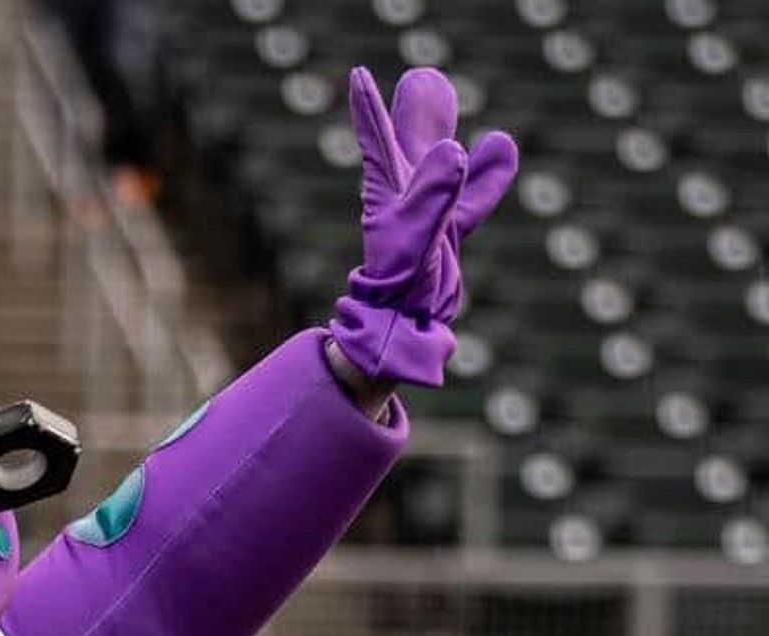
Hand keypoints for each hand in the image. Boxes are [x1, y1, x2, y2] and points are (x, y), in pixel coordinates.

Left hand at [329, 68, 518, 388]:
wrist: (404, 332)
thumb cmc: (402, 290)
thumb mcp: (418, 237)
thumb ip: (435, 195)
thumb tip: (454, 149)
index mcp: (389, 194)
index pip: (376, 140)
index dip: (369, 109)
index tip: (357, 79)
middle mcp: (406, 200)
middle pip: (409, 145)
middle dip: (413, 114)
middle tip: (420, 81)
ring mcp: (427, 218)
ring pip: (441, 166)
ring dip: (444, 134)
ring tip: (445, 97)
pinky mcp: (446, 235)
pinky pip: (468, 197)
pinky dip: (486, 175)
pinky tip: (502, 146)